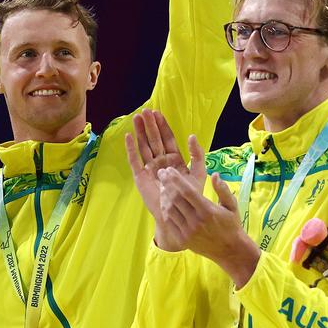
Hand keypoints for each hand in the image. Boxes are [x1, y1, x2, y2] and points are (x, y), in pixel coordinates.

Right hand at [125, 108, 198, 250]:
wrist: (179, 216)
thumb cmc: (190, 197)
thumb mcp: (199, 174)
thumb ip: (198, 155)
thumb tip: (191, 136)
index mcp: (174, 160)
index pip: (167, 139)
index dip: (163, 126)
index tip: (158, 113)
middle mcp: (160, 162)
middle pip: (154, 140)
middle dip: (150, 126)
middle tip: (145, 111)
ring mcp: (150, 169)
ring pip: (144, 147)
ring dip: (140, 132)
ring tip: (136, 118)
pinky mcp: (141, 177)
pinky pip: (135, 160)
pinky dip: (131, 149)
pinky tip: (128, 136)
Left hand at [155, 136, 260, 286]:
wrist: (230, 250)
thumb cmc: (231, 225)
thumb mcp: (231, 206)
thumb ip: (223, 190)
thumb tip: (215, 175)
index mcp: (207, 211)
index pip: (187, 191)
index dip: (175, 179)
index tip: (168, 170)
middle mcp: (196, 221)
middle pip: (175, 199)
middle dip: (166, 184)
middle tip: (161, 173)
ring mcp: (188, 232)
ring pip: (169, 210)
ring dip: (164, 196)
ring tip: (163, 187)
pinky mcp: (183, 239)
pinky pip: (169, 222)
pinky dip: (165, 210)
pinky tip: (165, 202)